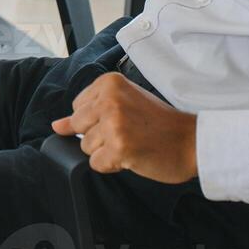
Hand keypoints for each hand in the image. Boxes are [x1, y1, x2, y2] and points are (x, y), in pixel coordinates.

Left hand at [51, 72, 197, 184]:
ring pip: (86, 148)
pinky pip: (96, 164)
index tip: (123, 118)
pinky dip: (112, 165)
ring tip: (133, 142)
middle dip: (99, 136)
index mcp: (109, 83)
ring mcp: (114, 124)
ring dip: (107, 151)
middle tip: (129, 132)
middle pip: (79, 127)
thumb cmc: (160, 123)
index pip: (78, 108)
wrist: (192, 141)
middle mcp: (109, 100)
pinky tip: (133, 155)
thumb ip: (89, 111)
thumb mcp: (124, 104)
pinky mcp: (119, 147)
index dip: (97, 120)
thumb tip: (56, 126)